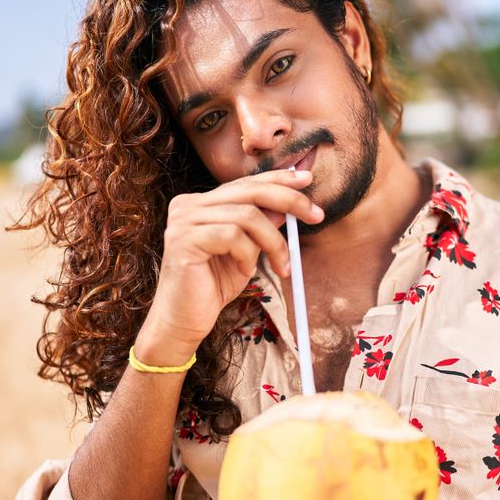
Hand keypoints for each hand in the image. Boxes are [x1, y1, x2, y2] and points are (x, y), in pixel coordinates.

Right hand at [138, 169, 323, 360]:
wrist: (184, 321)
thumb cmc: (213, 286)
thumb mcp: (247, 251)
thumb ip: (261, 226)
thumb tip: (288, 206)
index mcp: (201, 203)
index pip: (245, 183)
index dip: (278, 179)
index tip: (308, 179)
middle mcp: (188, 205)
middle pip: (249, 190)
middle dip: (289, 201)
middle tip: (316, 215)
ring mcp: (183, 220)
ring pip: (247, 216)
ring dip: (273, 242)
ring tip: (280, 267)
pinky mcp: (183, 240)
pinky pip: (232, 236)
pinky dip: (248, 255)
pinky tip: (246, 272)